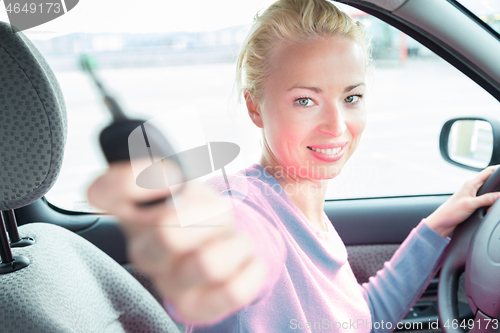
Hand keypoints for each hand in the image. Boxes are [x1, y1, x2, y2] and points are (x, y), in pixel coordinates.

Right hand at [87, 159, 267, 322]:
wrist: (217, 243)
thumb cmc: (197, 211)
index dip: (135, 178)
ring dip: (234, 243)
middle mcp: (142, 250)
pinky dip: (251, 270)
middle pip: (166, 232)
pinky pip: (232, 291)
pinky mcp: (194, 306)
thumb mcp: (186, 178)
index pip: (103, 191)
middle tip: (216, 213)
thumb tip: (170, 178)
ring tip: (233, 239)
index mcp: (131, 212)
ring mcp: (166, 282)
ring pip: (207, 265)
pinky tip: (247, 260)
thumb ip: (170, 168)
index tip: (173, 176)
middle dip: (207, 214)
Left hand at [425, 165, 499, 237]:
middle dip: (499, 182)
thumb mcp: (470, 204)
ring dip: (495, 194)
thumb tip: (499, 195)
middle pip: (490, 180)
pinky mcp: (472, 202)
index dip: (499, 169)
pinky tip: (493, 204)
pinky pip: (486, 198)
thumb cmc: (451, 211)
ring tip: (499, 196)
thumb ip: (486, 199)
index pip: (488, 171)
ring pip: (489, 190)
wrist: (443, 222)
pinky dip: (491, 201)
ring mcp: (472, 194)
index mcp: (471, 184)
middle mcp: (472, 187)